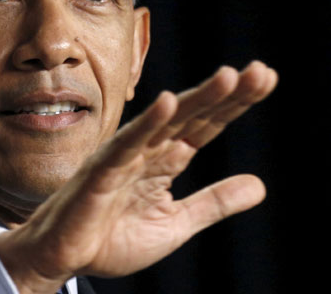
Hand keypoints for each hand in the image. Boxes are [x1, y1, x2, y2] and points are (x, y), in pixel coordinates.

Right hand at [0, 60, 277, 293]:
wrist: (64, 258)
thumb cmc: (111, 237)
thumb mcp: (176, 223)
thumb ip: (214, 202)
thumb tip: (260, 185)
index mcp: (166, 160)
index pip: (206, 125)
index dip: (235, 104)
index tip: (266, 79)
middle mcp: (148, 150)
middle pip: (193, 116)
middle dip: (227, 94)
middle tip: (260, 72)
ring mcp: (125, 157)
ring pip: (166, 121)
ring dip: (197, 98)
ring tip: (230, 77)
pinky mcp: (102, 170)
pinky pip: (128, 144)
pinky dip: (147, 123)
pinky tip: (169, 103)